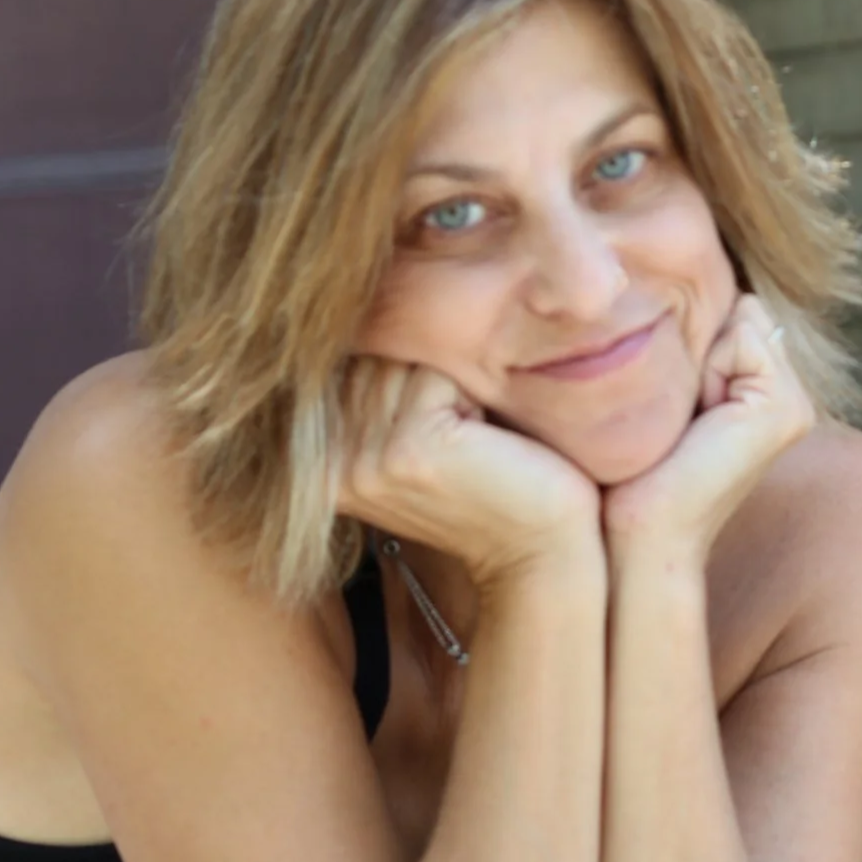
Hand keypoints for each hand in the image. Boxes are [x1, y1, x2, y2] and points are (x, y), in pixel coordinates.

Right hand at [335, 357, 599, 588]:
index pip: (348, 360)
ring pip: (405, 358)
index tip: (446, 424)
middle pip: (375, 354)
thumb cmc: (495, 484)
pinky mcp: (409, 451)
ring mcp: (366, 461)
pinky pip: (435, 373)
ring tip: (477, 436)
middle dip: (430, 372)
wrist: (541, 552)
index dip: (406, 368)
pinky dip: (474, 392)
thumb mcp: (419, 435)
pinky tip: (488, 440)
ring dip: (454, 381)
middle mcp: (332, 465)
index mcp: (321, 462)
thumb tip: (357, 309)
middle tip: (469, 432)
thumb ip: (378, 391)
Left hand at [601, 293, 815, 566]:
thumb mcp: (656, 398)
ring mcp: (794, 403)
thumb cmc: (630, 474)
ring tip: (677, 415)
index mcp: (763, 395)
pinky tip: (691, 418)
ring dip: (694, 351)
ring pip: (739, 316)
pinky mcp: (784, 409)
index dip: (684, 334)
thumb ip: (683, 349)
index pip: (729, 314)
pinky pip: (743, 334)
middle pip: (736, 310)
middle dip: (693, 337)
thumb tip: (663, 293)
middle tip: (667, 405)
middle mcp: (788, 397)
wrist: (639, 538)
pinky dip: (706, 364)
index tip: (658, 393)